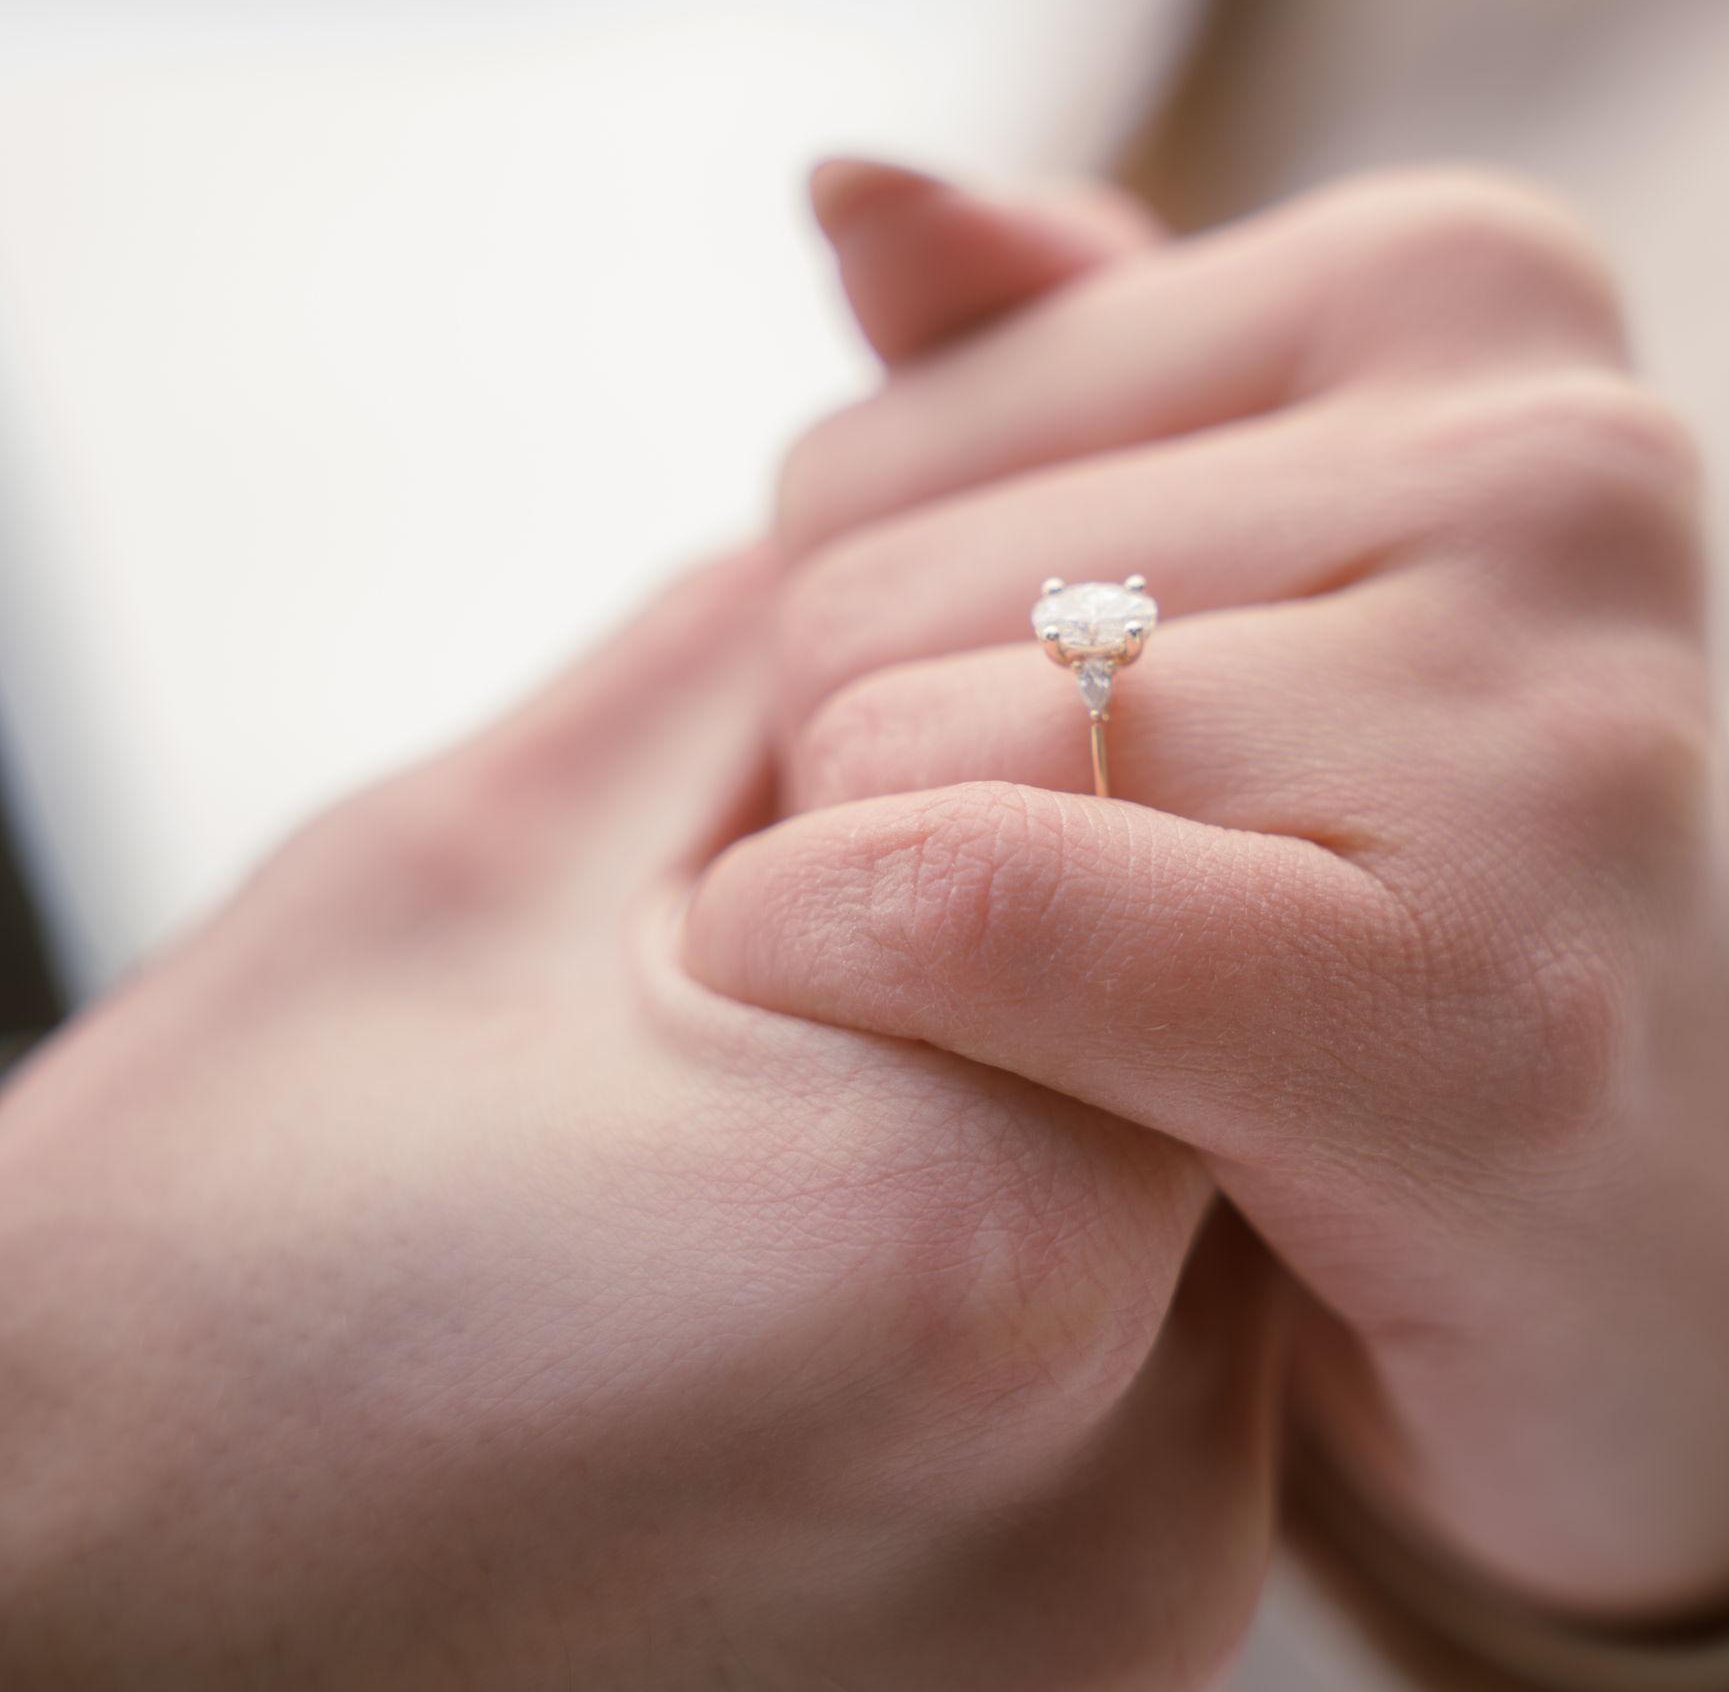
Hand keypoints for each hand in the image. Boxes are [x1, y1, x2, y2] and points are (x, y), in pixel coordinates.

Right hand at [0, 547, 1280, 1690]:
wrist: (80, 1644)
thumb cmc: (205, 1279)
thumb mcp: (477, 862)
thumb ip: (754, 665)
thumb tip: (901, 554)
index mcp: (989, 1219)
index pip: (1163, 856)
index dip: (1000, 790)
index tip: (848, 826)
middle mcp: (1124, 1475)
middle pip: (1207, 1056)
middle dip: (1039, 971)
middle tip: (808, 1000)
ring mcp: (1117, 1635)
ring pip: (1196, 1232)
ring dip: (1041, 1138)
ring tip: (786, 1179)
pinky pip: (1143, 1418)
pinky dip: (1022, 1326)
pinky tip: (810, 1324)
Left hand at [686, 168, 1728, 1622]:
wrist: (1646, 1210)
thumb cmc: (1379, 862)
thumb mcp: (1224, 559)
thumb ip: (1032, 363)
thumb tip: (839, 178)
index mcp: (1469, 287)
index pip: (865, 451)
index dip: (869, 677)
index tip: (1030, 801)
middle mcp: (1553, 457)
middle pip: (859, 596)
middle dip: (883, 804)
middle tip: (1065, 936)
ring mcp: (1549, 714)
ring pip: (889, 754)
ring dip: (898, 931)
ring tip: (1101, 1014)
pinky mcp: (1493, 997)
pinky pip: (976, 909)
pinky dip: (883, 1005)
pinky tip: (998, 1100)